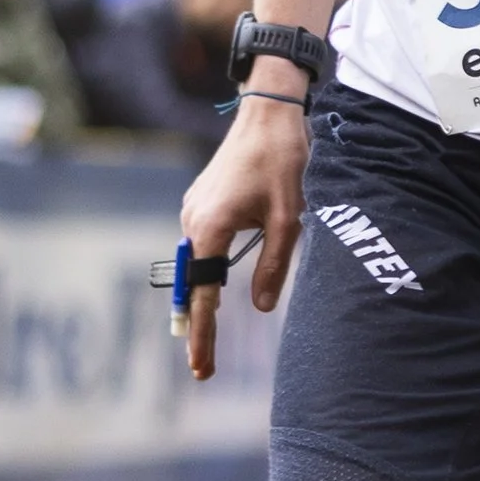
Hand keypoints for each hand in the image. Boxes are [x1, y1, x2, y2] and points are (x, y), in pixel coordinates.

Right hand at [178, 90, 308, 380]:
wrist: (268, 113)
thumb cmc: (283, 162)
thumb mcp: (287, 220)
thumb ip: (271, 266)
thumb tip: (260, 309)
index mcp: (210, 229)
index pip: (203, 295)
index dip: (203, 335)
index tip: (199, 367)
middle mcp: (192, 221)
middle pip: (194, 283)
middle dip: (199, 323)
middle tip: (204, 366)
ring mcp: (193, 209)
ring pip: (199, 262)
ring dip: (208, 291)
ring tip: (213, 332)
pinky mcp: (200, 200)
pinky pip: (203, 242)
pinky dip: (211, 265)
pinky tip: (224, 277)